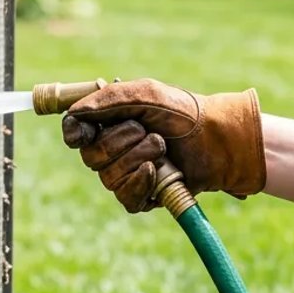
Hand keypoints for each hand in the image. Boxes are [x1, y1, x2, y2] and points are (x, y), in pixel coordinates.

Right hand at [62, 78, 265, 198]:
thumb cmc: (183, 112)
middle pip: (90, 156)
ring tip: (162, 148)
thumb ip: (109, 100)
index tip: (86, 131)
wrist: (219, 139)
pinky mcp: (143, 195)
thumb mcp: (147, 95)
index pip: (74, 131)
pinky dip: (140, 183)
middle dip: (120, 142)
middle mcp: (113, 149)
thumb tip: (75, 113)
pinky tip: (156, 171)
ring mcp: (127, 174)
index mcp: (109, 122)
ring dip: (137, 159)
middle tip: (149, 131)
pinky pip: (126, 197)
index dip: (75, 133)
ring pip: (109, 178)